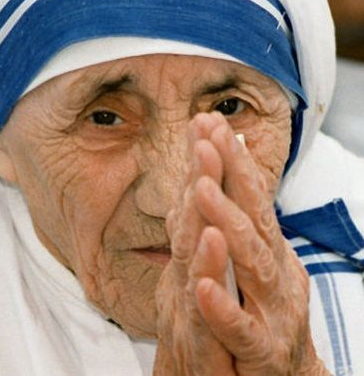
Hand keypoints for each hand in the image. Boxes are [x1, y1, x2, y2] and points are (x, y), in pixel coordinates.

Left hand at [153, 112, 328, 374]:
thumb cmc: (256, 310)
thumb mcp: (239, 260)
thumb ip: (221, 223)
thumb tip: (199, 181)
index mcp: (264, 248)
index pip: (248, 195)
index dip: (230, 159)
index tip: (208, 123)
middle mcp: (273, 269)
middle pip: (253, 214)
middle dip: (231, 173)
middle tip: (210, 136)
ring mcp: (272, 308)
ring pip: (251, 262)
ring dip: (227, 222)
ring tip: (203, 188)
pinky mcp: (262, 350)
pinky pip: (241, 328)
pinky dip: (222, 307)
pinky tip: (203, 286)